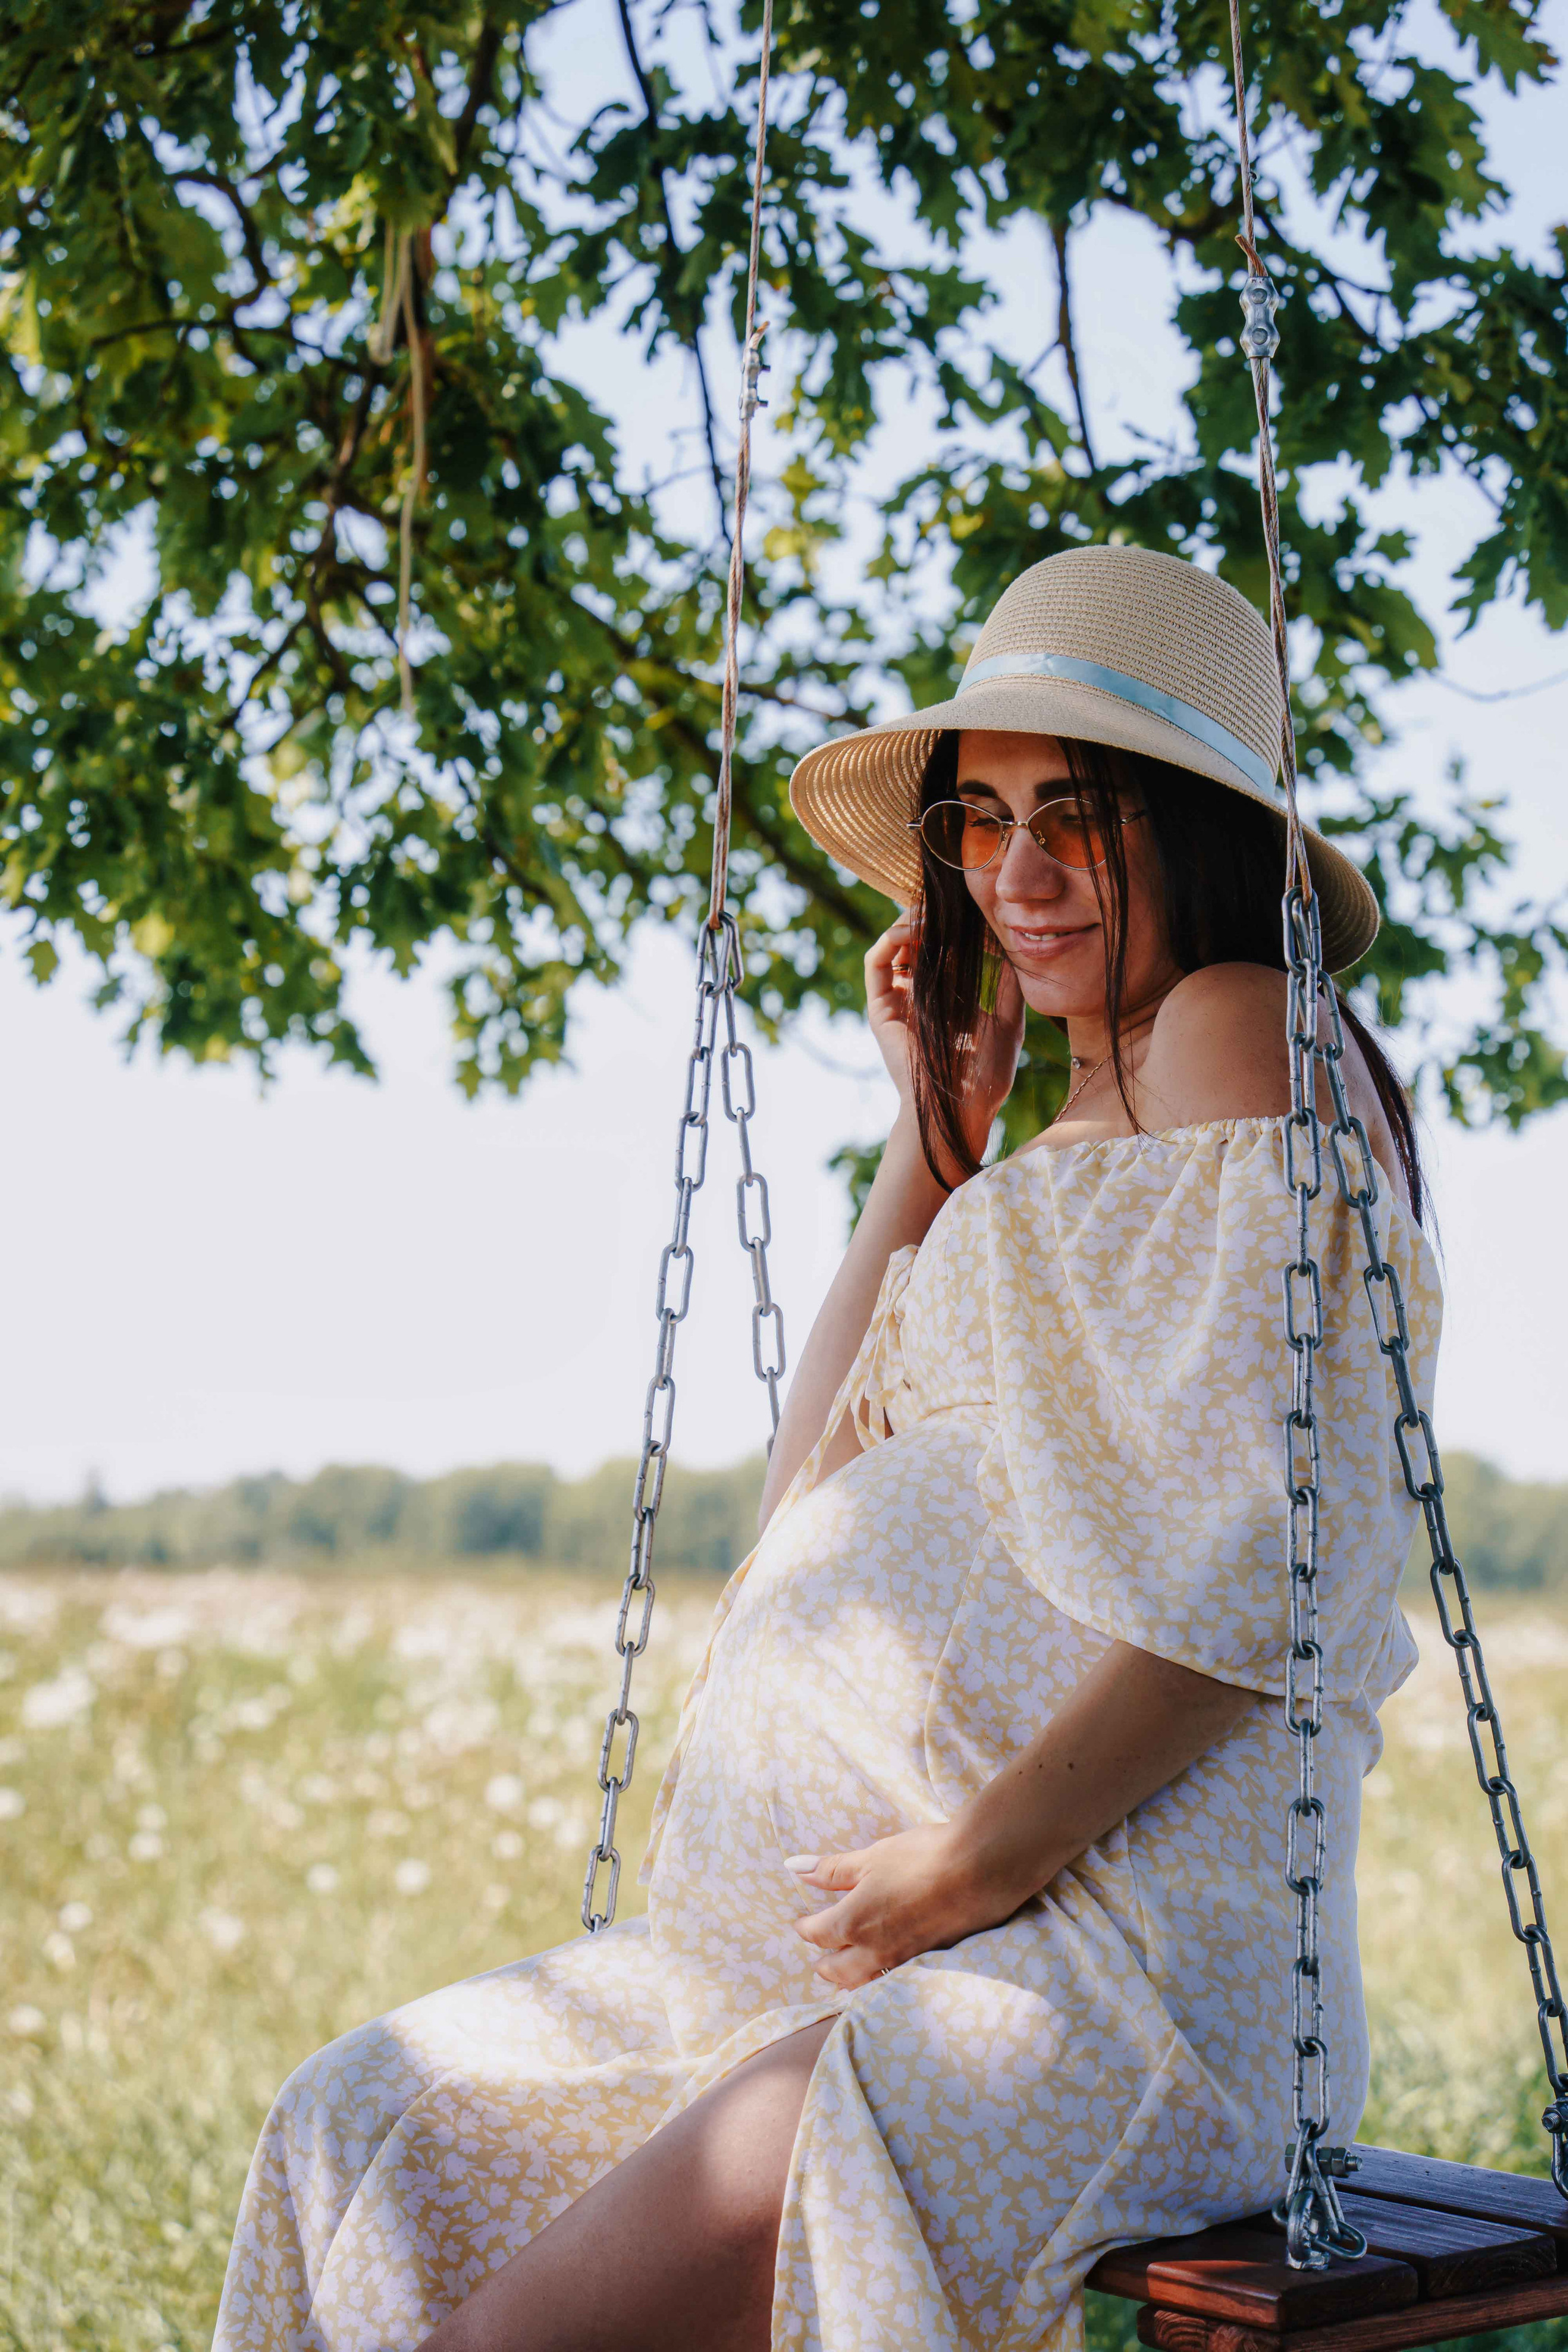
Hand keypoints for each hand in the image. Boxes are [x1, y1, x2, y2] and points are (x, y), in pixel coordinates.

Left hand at [788, 1823, 1024, 1990]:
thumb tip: (794, 1868)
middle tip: (818, 1963)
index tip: (800, 1923)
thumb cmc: (920, 1858)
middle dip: (825, 1966)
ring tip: (846, 1977)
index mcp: (852, 1924)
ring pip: (868, 1982)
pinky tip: (888, 1972)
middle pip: (838, 1971)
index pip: (818, 1934)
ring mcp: (905, 1961)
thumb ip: (832, 1869)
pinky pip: (896, 1980)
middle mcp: (875, 1951)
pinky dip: (883, 1980)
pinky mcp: (931, 1962)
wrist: (980, 1871)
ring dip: (852, 1980)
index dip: (805, 1928)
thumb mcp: (871, 1858)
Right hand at [864, 916, 1025, 1155]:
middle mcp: (914, 1001)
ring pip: (892, 948)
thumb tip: (1017, 946)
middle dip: (928, 919)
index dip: (948, 928)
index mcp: (942, 1003)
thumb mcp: (1007, 1019)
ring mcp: (894, 1005)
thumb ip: (1010, 985)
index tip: (968, 908)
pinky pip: (876, 963)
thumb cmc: (986, 1075)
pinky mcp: (880, 1011)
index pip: (938, 953)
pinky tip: (914, 926)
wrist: (961, 1108)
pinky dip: (890, 939)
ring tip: (932, 908)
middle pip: (913, 946)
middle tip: (948, 899)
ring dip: (908, 922)